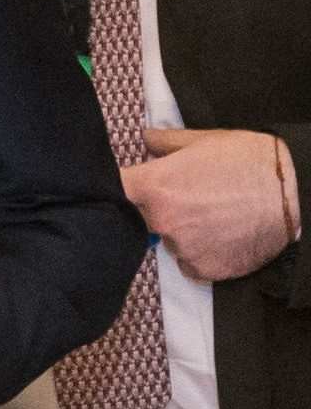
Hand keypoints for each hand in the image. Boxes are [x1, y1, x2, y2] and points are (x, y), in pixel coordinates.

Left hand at [124, 128, 297, 281]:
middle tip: (187, 199)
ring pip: (168, 242)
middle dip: (155, 210)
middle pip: (140, 219)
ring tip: (213, 217)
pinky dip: (200, 255)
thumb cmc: (249, 161)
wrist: (296, 195)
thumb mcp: (205, 140)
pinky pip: (190, 264)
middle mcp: (160, 221)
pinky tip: (221, 238)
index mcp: (154, 186)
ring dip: (182, 233)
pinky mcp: (204, 270)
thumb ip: (166, 141)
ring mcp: (182, 248)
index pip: (115, 190)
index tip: (128, 188)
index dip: (119, 188)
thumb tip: (143, 138)